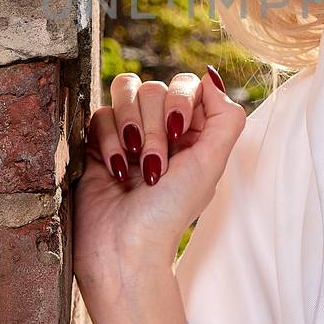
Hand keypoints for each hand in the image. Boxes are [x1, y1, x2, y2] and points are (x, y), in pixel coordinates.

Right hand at [72, 66, 246, 287]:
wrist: (123, 247)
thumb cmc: (169, 213)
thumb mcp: (210, 165)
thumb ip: (225, 118)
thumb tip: (211, 76)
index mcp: (194, 133)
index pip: (187, 84)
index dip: (180, 101)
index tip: (177, 133)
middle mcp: (162, 130)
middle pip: (154, 87)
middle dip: (153, 127)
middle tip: (153, 167)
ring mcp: (129, 133)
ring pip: (125, 92)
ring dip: (129, 127)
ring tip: (132, 164)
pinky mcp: (98, 142)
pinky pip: (99, 113)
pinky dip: (107, 140)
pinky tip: (114, 170)